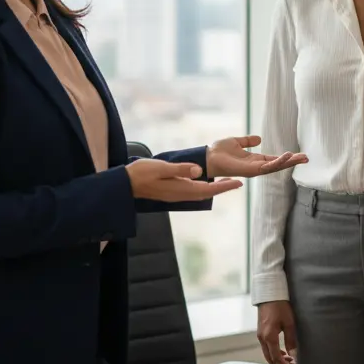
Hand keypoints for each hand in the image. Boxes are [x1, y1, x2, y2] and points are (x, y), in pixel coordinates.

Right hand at [125, 159, 243, 202]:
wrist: (125, 184)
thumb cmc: (141, 173)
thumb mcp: (162, 167)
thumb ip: (181, 169)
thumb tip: (200, 171)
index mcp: (181, 189)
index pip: (208, 188)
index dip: (225, 186)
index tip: (238, 183)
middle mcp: (180, 195)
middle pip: (207, 193)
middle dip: (222, 188)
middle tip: (237, 183)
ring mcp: (175, 196)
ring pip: (200, 194)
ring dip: (213, 189)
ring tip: (225, 183)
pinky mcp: (171, 193)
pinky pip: (192, 193)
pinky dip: (202, 188)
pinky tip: (203, 183)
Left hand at [206, 136, 306, 178]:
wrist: (208, 156)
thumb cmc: (219, 151)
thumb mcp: (236, 142)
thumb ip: (248, 141)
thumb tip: (259, 139)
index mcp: (255, 160)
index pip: (274, 159)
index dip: (287, 158)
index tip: (300, 155)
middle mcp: (257, 166)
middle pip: (279, 165)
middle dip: (293, 162)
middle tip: (307, 158)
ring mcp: (254, 170)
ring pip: (276, 167)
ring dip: (289, 162)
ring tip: (302, 158)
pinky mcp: (251, 170)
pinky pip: (268, 166)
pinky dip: (278, 161)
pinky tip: (287, 156)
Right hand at [256, 301, 298, 363]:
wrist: (270, 293)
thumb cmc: (280, 305)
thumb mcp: (289, 323)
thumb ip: (291, 341)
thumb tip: (295, 355)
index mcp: (269, 337)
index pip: (276, 359)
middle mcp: (262, 338)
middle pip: (270, 359)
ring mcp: (260, 335)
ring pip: (268, 354)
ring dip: (278, 359)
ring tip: (290, 360)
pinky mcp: (261, 331)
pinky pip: (267, 347)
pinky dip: (275, 352)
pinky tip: (284, 351)